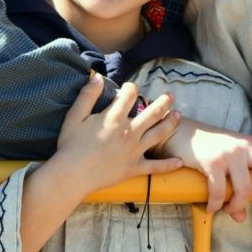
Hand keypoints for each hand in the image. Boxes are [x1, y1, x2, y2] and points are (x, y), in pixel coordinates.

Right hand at [49, 74, 182, 194]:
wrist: (72, 175)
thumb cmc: (70, 145)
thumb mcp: (74, 116)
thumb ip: (87, 95)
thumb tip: (97, 76)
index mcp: (115, 117)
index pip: (130, 95)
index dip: (131, 88)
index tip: (130, 88)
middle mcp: (129, 131)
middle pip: (153, 112)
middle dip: (164, 102)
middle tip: (171, 96)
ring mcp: (134, 150)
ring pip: (159, 134)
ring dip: (171, 123)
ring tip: (179, 115)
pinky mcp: (134, 168)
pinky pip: (155, 167)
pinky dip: (168, 165)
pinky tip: (180, 162)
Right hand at [163, 119, 251, 221]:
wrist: (179, 132)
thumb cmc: (207, 148)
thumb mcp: (228, 161)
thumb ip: (239, 185)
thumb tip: (238, 215)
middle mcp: (246, 147)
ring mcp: (230, 154)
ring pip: (246, 190)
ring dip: (238, 207)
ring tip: (229, 211)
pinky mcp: (212, 162)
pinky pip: (220, 193)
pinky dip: (216, 206)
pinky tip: (211, 208)